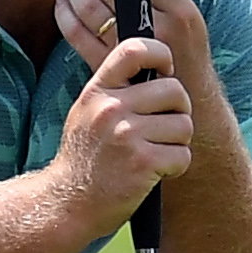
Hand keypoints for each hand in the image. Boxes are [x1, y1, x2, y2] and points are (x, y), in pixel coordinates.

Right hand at [51, 36, 192, 236]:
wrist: (67, 203)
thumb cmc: (84, 157)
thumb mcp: (87, 112)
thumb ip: (114, 88)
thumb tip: (156, 64)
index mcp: (97, 91)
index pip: (135, 49)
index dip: (161, 53)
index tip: (165, 71)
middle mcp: (111, 108)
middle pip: (174, 90)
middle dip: (178, 109)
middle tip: (165, 125)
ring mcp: (127, 135)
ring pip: (184, 124)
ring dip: (178, 142)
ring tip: (156, 152)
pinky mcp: (143, 163)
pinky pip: (183, 155)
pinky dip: (176, 166)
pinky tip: (155, 172)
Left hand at [54, 0, 214, 95]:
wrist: (189, 104)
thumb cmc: (185, 54)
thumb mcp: (189, 18)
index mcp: (181, 10)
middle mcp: (158, 28)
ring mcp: (132, 50)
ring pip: (89, 8)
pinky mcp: (110, 68)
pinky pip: (77, 35)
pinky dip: (64, 15)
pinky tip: (62, 4)